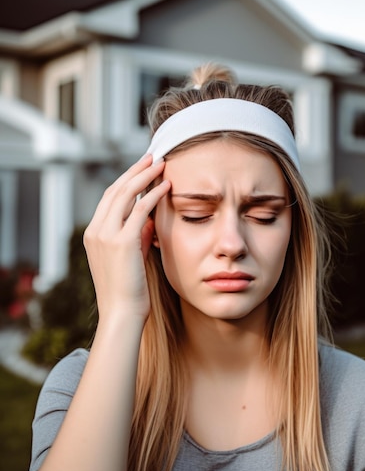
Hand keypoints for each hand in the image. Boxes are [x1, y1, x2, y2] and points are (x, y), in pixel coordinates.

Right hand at [83, 155, 169, 321]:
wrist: (121, 314)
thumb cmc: (129, 291)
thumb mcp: (131, 258)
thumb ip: (138, 236)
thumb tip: (151, 218)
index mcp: (94, 234)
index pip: (110, 198)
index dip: (127, 180)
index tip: (142, 168)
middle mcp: (96, 231)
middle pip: (115, 190)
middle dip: (135, 170)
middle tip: (153, 156)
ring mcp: (106, 236)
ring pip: (125, 194)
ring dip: (144, 176)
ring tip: (161, 163)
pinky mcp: (122, 242)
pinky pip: (139, 210)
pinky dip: (153, 195)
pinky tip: (166, 186)